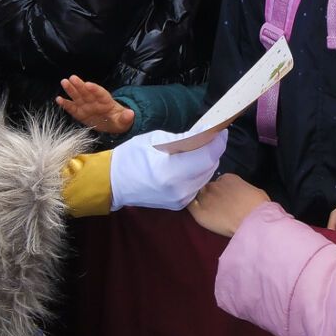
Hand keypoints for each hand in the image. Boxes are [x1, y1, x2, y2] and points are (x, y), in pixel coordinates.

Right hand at [57, 75, 135, 135]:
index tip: (89, 84)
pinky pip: (72, 108)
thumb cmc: (118, 120)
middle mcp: (95, 101)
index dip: (95, 89)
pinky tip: (58, 99)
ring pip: (78, 97)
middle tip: (72, 78)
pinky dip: (66, 104)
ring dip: (71, 90)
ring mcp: (87, 106)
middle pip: (87, 92)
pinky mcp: (80, 113)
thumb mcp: (124, 121)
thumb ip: (126, 117)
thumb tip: (131, 113)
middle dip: (80, 85)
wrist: (112, 124)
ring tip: (64, 82)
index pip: (101, 94)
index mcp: (107, 102)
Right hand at [108, 127, 228, 209]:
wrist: (114, 182)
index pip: (207, 156)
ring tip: (200, 149)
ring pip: (206, 177)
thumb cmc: (132, 156)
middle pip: (210, 167)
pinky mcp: (179, 205)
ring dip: (207, 161)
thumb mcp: (156, 140)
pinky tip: (190, 163)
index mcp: (171, 172)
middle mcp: (179, 189)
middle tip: (210, 137)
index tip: (220, 130)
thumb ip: (184, 138)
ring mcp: (180, 200)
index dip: (218, 142)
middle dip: (213, 150)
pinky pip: (197, 185)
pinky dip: (198, 172)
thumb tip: (206, 133)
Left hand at [187, 173, 270, 237]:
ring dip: (200, 200)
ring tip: (205, 208)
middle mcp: (214, 185)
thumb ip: (243, 189)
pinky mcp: (199, 211)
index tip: (226, 198)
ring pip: (197, 195)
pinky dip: (189, 205)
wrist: (253, 222)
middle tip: (216, 205)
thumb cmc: (259, 208)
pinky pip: (189, 205)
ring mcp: (205, 197)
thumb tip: (241, 194)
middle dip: (211, 194)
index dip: (222, 190)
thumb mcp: (254, 191)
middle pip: (207, 188)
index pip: (220, 181)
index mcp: (228, 178)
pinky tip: (193, 210)